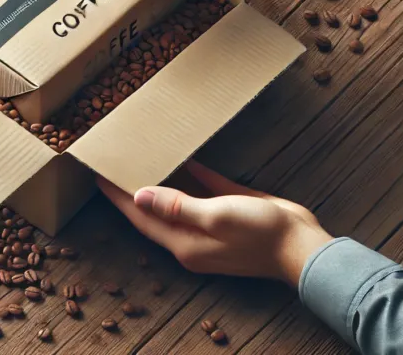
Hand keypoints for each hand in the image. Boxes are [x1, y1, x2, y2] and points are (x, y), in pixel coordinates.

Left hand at [98, 162, 332, 286]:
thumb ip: (177, 207)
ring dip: (160, 181)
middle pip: (153, 211)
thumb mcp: (216, 217)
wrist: (304, 246)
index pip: (141, 218)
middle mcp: (193, 237)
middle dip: (132, 190)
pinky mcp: (229, 211)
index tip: (98, 176)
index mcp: (185, 244)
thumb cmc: (261, 235)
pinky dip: (191, 175)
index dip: (118, 198)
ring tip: (141, 158)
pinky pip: (203, 191)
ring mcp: (211, 225)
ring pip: (176, 200)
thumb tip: (139, 196)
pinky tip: (183, 156)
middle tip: (114, 164)